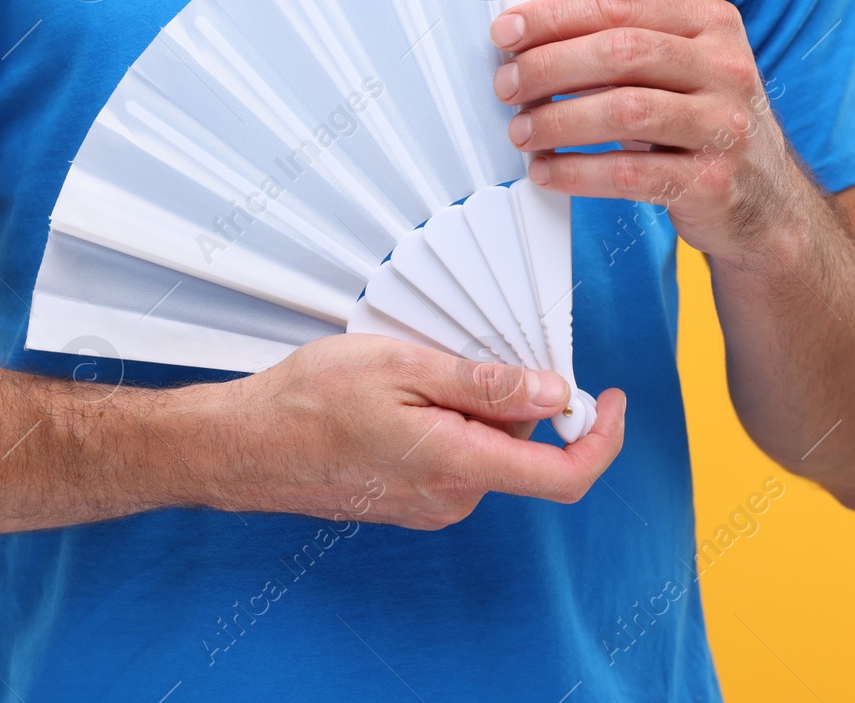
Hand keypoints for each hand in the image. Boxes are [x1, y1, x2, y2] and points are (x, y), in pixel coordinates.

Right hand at [196, 335, 625, 529]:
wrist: (243, 445)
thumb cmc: (309, 401)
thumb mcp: (403, 366)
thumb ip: (485, 384)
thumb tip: (553, 392)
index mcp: (457, 464)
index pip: (564, 475)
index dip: (603, 439)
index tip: (611, 400)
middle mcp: (451, 497)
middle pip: (523, 451)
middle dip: (518, 400)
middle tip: (475, 348)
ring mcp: (429, 505)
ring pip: (487, 451)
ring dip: (476, 409)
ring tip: (419, 370)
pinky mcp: (410, 501)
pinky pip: (456, 460)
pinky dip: (450, 424)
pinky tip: (403, 396)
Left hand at [489, 0, 809, 259]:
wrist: (766, 203)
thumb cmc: (700, 124)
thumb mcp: (678, 69)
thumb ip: (618, 47)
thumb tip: (526, 41)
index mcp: (711, 23)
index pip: (621, 4)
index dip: (555, 15)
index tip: (507, 32)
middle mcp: (725, 68)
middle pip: (620, 52)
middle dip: (549, 66)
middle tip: (507, 86)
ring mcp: (725, 126)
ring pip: (624, 111)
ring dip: (557, 120)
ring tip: (521, 132)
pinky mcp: (713, 183)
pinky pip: (629, 175)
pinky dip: (576, 172)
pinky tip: (547, 170)